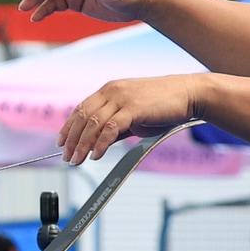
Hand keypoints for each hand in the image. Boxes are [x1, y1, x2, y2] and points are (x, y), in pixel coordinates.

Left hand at [58, 75, 203, 163]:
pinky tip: (96, 155)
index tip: (61, 142)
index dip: (68, 126)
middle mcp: (112, 91)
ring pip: (93, 123)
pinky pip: (110, 128)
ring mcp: (122, 98)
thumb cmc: (164, 105)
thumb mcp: (134, 114)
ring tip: (77, 160)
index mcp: (109, 90)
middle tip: (67, 157)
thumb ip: (116, 126)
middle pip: (83, 117)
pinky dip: (100, 143)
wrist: (188, 94)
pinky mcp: (133, 108)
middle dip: (72, 139)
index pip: (81, 108)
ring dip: (82, 144)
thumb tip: (99, 142)